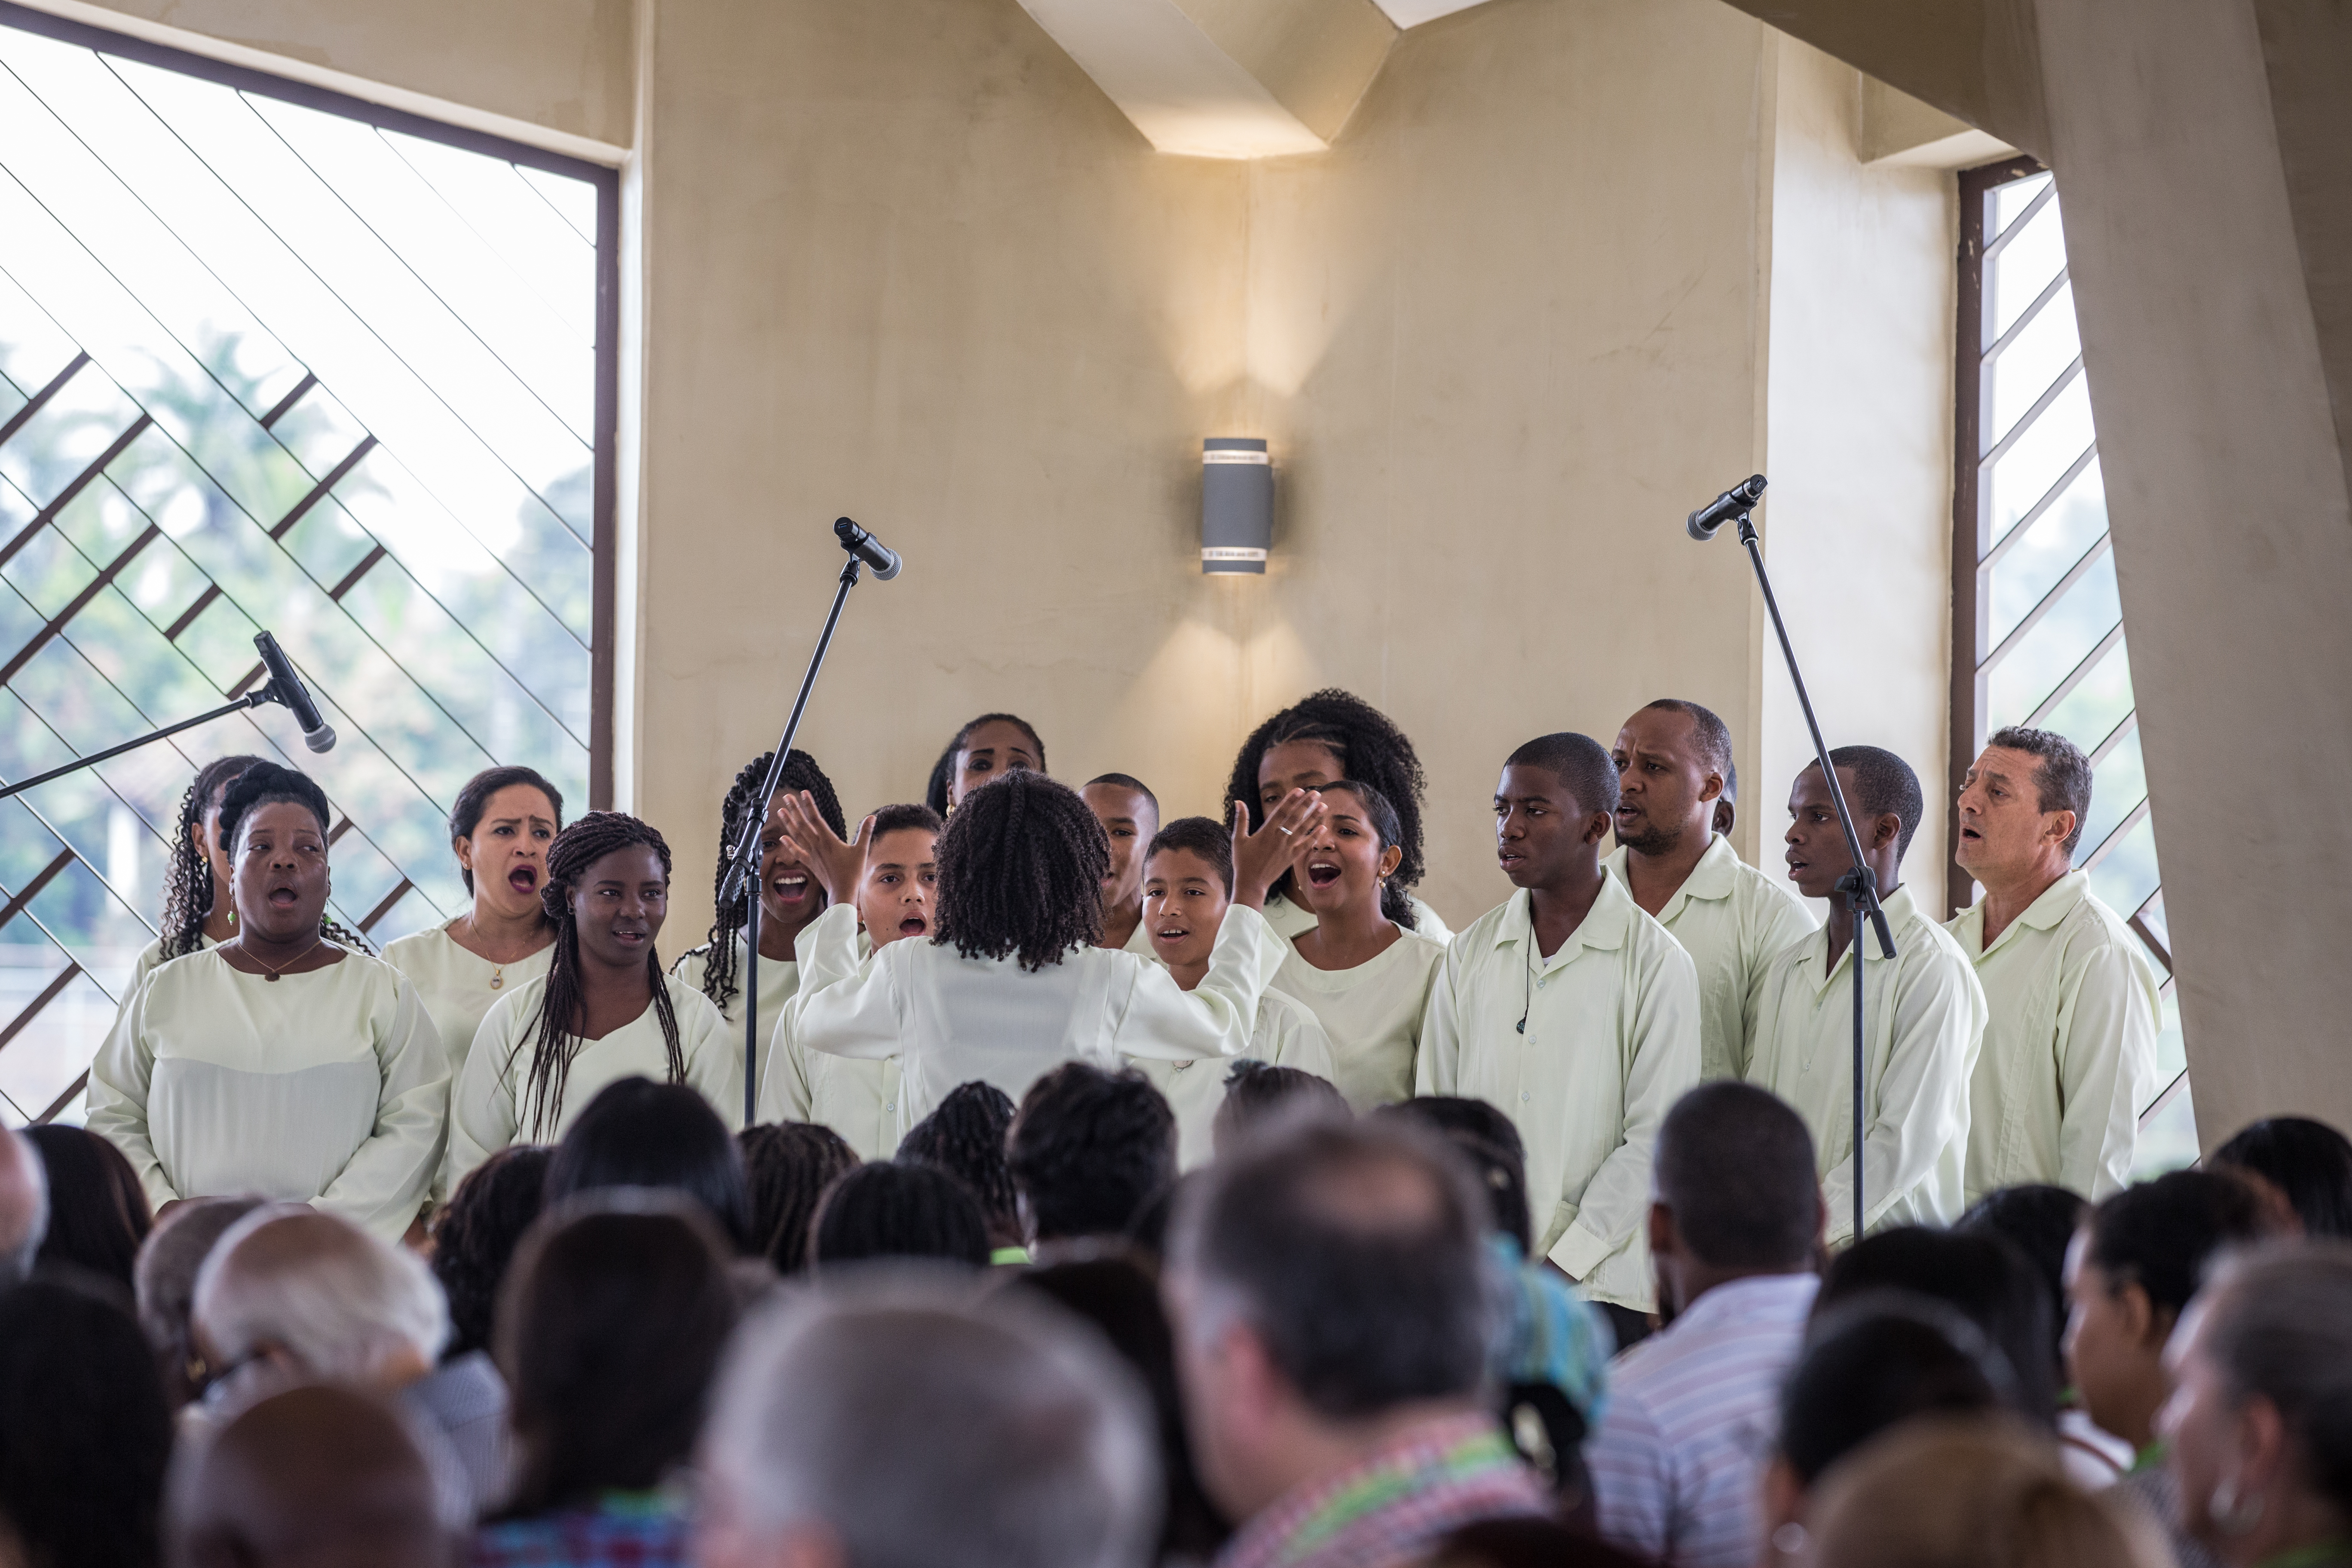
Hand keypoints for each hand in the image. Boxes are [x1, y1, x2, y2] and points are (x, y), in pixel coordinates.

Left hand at [774, 792, 870, 907]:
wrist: (842, 892)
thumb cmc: (853, 873)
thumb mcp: (862, 850)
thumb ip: (865, 832)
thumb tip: (872, 817)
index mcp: (828, 840)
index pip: (816, 818)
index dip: (809, 804)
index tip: (803, 793)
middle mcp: (817, 845)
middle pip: (803, 824)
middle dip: (794, 809)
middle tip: (787, 797)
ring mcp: (812, 854)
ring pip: (797, 835)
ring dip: (789, 822)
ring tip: (781, 811)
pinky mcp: (810, 863)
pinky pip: (797, 852)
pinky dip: (790, 845)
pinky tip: (783, 838)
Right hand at [1232, 788, 1324, 908]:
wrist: (1251, 883)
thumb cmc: (1243, 861)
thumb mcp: (1238, 839)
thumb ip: (1241, 819)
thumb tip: (1238, 801)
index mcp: (1266, 832)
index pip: (1281, 811)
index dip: (1291, 800)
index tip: (1300, 790)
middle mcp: (1278, 838)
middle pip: (1295, 817)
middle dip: (1306, 804)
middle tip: (1316, 793)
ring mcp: (1287, 848)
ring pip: (1303, 830)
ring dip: (1314, 817)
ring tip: (1323, 806)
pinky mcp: (1291, 858)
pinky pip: (1305, 846)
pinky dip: (1314, 837)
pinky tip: (1323, 828)